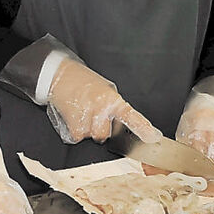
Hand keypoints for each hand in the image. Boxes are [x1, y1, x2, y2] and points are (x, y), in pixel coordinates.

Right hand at [46, 59, 160, 143]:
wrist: (59, 75)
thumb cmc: (82, 81)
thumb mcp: (104, 89)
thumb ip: (114, 106)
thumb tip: (122, 122)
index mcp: (111, 98)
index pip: (130, 115)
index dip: (142, 128)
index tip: (153, 137)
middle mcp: (100, 108)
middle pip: (106, 134)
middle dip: (101, 129)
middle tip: (93, 115)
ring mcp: (86, 116)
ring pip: (92, 136)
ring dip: (87, 129)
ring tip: (82, 113)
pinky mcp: (72, 122)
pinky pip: (78, 136)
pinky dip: (76, 129)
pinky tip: (74, 115)